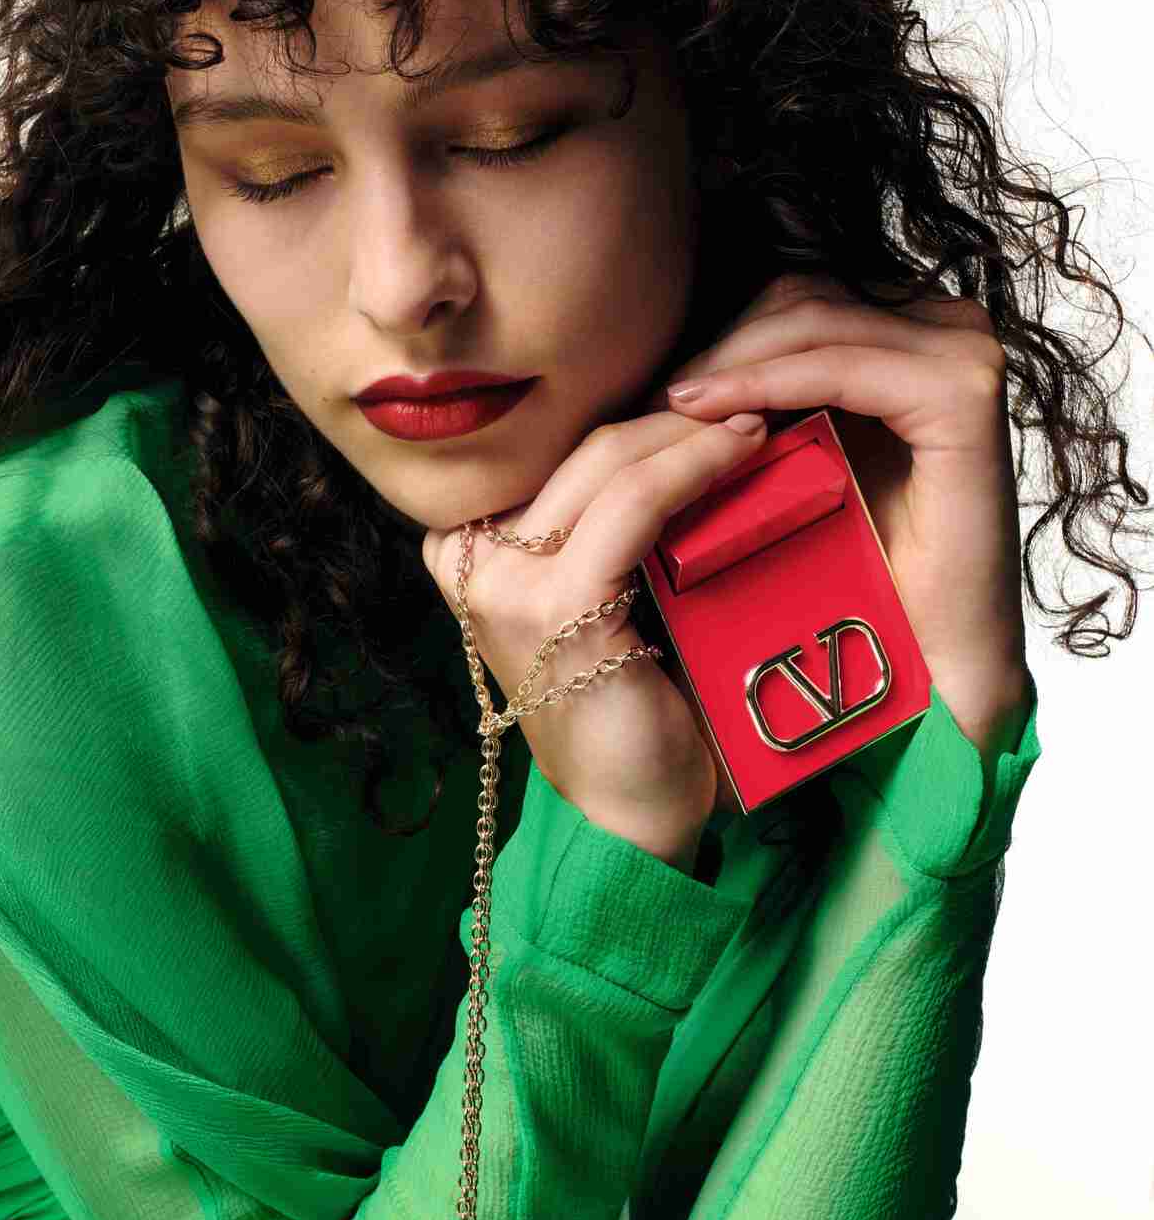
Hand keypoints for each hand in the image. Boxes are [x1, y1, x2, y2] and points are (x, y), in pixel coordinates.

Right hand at [422, 410, 773, 851]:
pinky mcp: (558, 607)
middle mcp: (466, 561)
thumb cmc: (628, 710)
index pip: (557, 453)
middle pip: (581, 447)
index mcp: (462, 551)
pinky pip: (636, 505)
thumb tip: (670, 431)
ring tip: (757, 424)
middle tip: (749, 402)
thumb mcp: (596, 603)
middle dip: (674, 414)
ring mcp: (503, 585)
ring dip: (693, 433)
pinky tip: (743, 454)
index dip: (639, 417)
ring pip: (610, 463)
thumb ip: (602, 531)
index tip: (711, 400)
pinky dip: (696, 468)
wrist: (627, 819)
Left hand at [648, 272, 1031, 762]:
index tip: (658, 384)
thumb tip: (663, 363)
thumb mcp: (793, 462)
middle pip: (802, 297)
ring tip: (672, 409)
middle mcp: (947, 327)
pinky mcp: (963, 392)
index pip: (796, 297)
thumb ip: (758, 401)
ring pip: (814, 321)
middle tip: (657, 399)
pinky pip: (841, 367)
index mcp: (911, 333)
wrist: (924, 656)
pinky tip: (711, 415)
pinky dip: (770, 384)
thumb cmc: (854, 569)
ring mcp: (963, 352)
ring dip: (734, 362)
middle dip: (723, 344)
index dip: (725, 333)